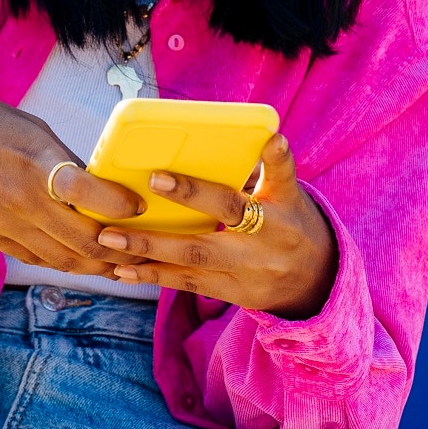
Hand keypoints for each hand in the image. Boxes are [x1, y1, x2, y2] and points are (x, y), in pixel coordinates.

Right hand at [0, 67, 145, 275]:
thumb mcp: (31, 129)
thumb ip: (64, 162)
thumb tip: (99, 189)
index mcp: (37, 166)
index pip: (94, 196)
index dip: (122, 208)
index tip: (139, 208)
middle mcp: (22, 201)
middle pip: (84, 243)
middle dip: (118, 252)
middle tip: (141, 251)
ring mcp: (1, 224)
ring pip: (60, 260)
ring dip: (93, 265)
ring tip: (118, 265)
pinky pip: (33, 257)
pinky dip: (59, 261)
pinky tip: (76, 259)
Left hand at [94, 134, 336, 319]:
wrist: (318, 279)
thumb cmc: (290, 220)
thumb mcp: (289, 191)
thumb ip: (271, 167)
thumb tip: (255, 133)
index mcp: (277, 214)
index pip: (241, 198)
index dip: (202, 188)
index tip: (159, 175)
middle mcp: (262, 248)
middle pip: (207, 242)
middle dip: (162, 233)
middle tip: (120, 218)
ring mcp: (247, 276)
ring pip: (191, 266)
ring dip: (147, 255)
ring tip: (109, 240)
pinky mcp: (235, 295)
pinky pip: (190, 285)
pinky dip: (155, 275)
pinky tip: (123, 270)